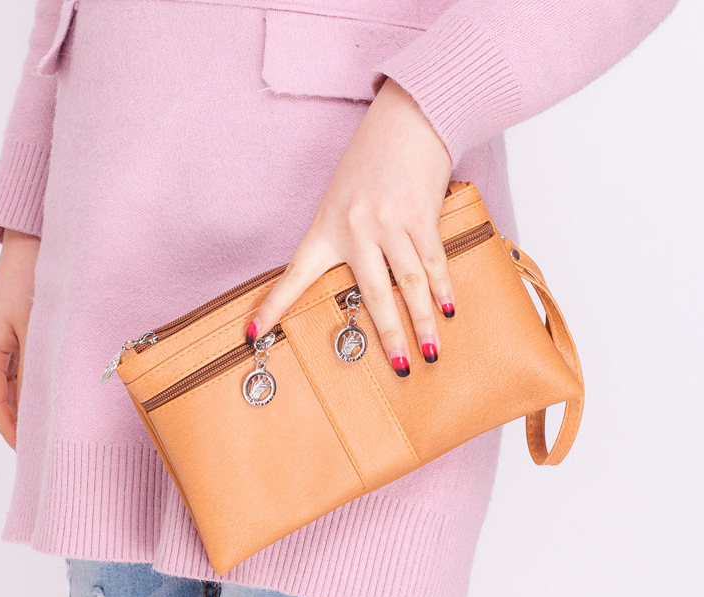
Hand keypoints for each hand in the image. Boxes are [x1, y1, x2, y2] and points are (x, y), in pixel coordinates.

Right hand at [0, 228, 38, 449]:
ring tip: (52, 428)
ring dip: (24, 410)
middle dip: (17, 426)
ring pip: (6, 392)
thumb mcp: (38, 329)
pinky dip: (30, 391)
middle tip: (47, 446)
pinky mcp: (11, 340)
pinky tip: (52, 399)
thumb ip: (36, 368)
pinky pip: (16, 376)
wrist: (35, 247)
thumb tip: (40, 407)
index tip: (31, 451)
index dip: (11, 431)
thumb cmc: (35, 281)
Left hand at [245, 76, 454, 375]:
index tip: (253, 336)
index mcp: (326, 228)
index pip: (294, 274)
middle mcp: (356, 229)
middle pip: (375, 293)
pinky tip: (449, 310)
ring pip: (410, 282)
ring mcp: (390, 222)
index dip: (273, 307)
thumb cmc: (370, 163)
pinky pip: (433, 260)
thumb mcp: (340, 200)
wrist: (406, 119)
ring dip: (424, 320)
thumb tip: (363, 286)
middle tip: (401, 368)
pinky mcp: (421, 214)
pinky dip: (443, 287)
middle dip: (388, 335)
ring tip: (430, 351)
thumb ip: (345, 242)